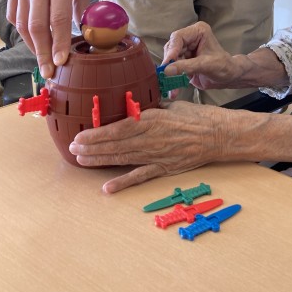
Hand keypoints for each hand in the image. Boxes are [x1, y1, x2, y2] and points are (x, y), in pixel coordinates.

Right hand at [7, 0, 92, 78]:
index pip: (58, 21)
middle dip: (43, 53)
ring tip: (42, 59)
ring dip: (32, 45)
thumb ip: (82, 8)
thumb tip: (82, 31)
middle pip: (37, 27)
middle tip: (48, 71)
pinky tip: (32, 39)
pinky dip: (21, 30)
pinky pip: (14, 14)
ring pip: (22, 24)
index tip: (61, 62)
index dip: (59, 44)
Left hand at [69, 102, 222, 192]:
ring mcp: (158, 155)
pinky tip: (108, 187)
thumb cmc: (197, 117)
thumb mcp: (171, 104)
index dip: (97, 134)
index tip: (80, 135)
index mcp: (153, 119)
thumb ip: (151, 106)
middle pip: (116, 144)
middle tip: (73, 149)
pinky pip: (141, 176)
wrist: (218, 135)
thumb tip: (133, 104)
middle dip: (92, 147)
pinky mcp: (164, 168)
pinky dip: (124, 182)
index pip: (119, 127)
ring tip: (82, 161)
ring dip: (101, 161)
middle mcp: (152, 138)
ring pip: (123, 159)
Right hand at [162, 21, 241, 89]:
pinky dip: (173, 80)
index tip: (166, 64)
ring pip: (170, 61)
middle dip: (169, 64)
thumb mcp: (206, 65)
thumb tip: (167, 70)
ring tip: (169, 86)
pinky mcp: (183, 62)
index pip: (178, 37)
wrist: (229, 77)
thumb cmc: (224, 66)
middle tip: (165, 76)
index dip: (171, 51)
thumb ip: (186, 66)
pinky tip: (173, 91)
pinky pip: (173, 70)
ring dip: (169, 75)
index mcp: (198, 32)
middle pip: (172, 49)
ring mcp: (186, 50)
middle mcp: (190, 38)